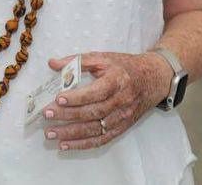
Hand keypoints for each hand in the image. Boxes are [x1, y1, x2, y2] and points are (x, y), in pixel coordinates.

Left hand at [41, 52, 171, 150]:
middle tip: (47, 115)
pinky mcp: (122, 127)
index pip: (96, 92)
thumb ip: (77, 61)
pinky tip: (66, 145)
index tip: (58, 99)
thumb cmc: (125, 66)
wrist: (154, 78)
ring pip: (96, 129)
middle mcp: (122, 101)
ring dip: (72, 134)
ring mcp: (123, 116)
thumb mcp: (103, 57)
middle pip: (94, 112)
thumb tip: (52, 63)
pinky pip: (102, 139)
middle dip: (68, 116)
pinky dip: (83, 144)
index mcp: (117, 80)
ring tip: (51, 134)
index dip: (78, 98)